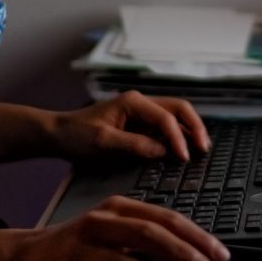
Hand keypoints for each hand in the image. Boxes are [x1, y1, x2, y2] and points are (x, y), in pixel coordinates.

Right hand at [1, 196, 230, 260]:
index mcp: (115, 209)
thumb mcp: (110, 228)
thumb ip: (145, 235)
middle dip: (182, 253)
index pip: (163, 217)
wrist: (23, 257)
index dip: (194, 235)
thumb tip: (193, 255)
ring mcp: (79, 252)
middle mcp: (98, 226)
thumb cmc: (77, 244)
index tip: (219, 253)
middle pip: (147, 235)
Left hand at [51, 90, 210, 163]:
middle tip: (203, 148)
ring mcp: (140, 112)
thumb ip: (134, 145)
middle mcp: (140, 103)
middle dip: (194, 126)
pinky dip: (177, 136)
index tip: (183, 158)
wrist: (58, 135)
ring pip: (174, 116)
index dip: (178, 138)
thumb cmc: (76, 136)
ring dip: (188, 130)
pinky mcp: (138, 124)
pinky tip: (182, 149)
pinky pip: (164, 126)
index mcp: (133, 102)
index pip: (165, 118)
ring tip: (199, 148)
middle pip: (178, 109)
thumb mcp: (103, 142)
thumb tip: (163, 152)